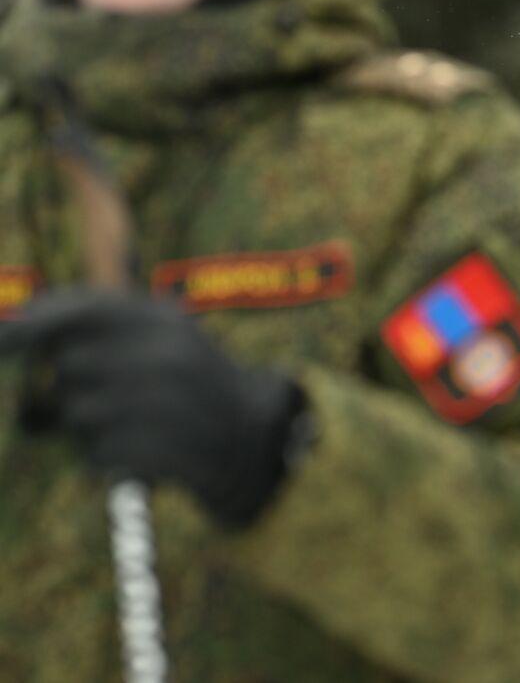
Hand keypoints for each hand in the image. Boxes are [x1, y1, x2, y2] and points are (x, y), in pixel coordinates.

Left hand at [0, 289, 305, 526]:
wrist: (249, 438)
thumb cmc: (185, 384)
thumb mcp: (155, 339)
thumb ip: (88, 330)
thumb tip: (7, 336)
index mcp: (165, 318)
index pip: (81, 309)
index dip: (30, 324)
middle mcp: (165, 354)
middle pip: (69, 366)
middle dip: (74, 384)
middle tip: (113, 393)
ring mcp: (162, 404)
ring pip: (76, 414)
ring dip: (88, 425)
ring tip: (135, 423)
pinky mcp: (155, 450)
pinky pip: (93, 453)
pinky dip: (106, 456)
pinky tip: (144, 448)